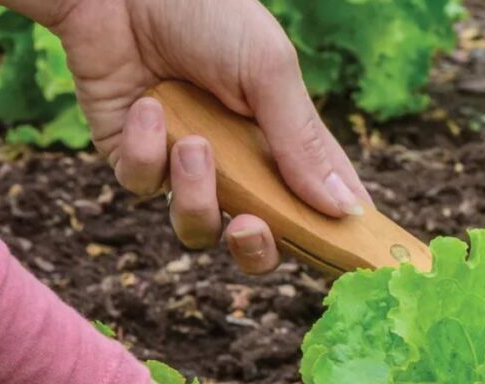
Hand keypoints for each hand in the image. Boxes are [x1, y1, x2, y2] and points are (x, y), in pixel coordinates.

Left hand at [43, 0, 370, 273]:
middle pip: (258, 241)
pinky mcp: (133, 159)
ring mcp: (184, 166)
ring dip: (196, 195)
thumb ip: (303, 143)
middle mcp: (237, 163)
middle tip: (250, 226)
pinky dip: (147, 153)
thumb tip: (346, 211)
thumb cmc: (206, 13)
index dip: (334, 236)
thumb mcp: (269, 70)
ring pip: (197, 229)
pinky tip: (149, 106)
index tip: (352, 258)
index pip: (319, 203)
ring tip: (193, 144)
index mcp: (282, 141)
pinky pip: (143, 187)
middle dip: (256, 249)